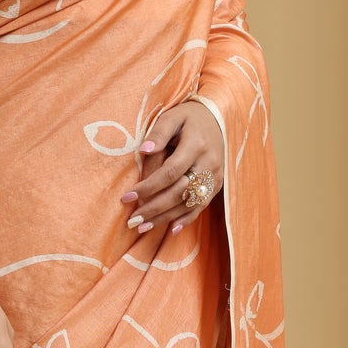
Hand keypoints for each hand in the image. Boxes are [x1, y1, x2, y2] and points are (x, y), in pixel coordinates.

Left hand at [120, 98, 223, 235]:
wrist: (219, 119)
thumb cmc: (190, 118)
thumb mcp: (173, 117)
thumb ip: (158, 133)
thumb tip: (142, 150)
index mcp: (196, 145)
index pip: (170, 172)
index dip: (149, 187)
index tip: (127, 197)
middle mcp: (209, 164)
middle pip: (179, 192)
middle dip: (154, 208)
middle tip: (132, 220)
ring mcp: (215, 177)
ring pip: (189, 203)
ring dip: (165, 218)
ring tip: (143, 227)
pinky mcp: (217, 185)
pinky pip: (202, 206)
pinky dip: (187, 219)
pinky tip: (171, 229)